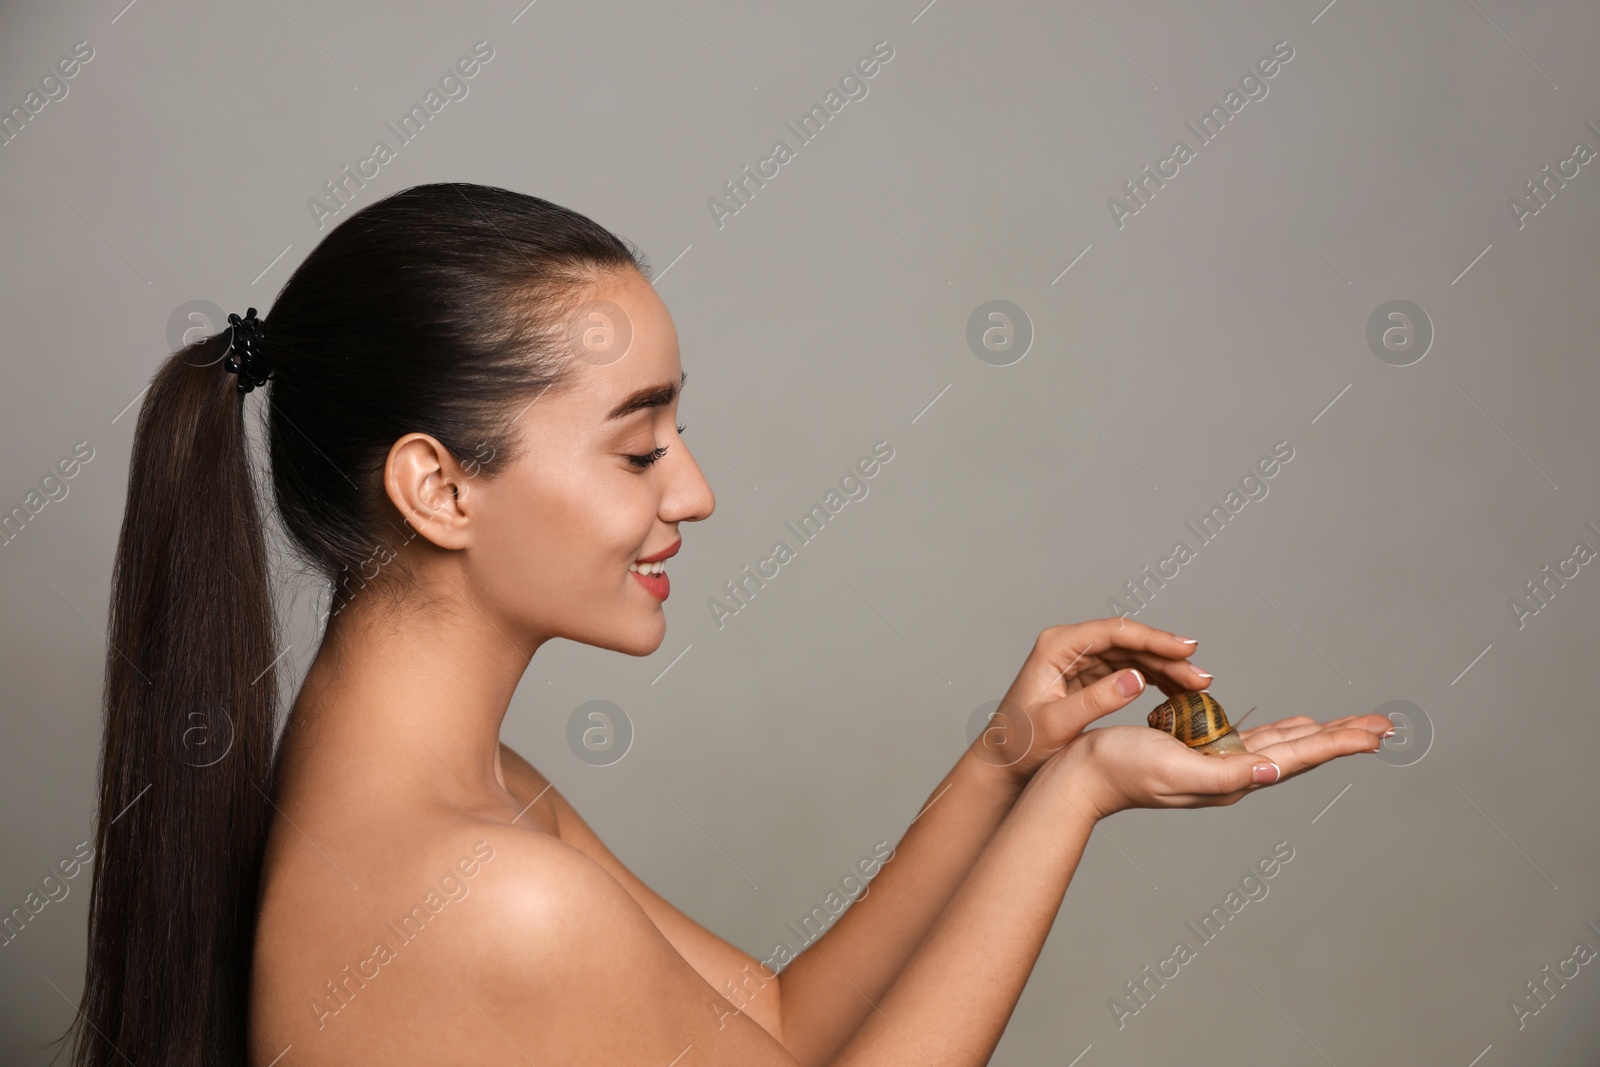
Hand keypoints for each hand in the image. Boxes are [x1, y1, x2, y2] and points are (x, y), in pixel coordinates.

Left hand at [968, 617, 1210, 787]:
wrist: (1003, 761)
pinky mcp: (1087, 676)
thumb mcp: (1057, 724)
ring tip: (1199, 687)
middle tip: (1203, 676)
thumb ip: (1096, 701)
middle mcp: (1068, 646)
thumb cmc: (1021, 743)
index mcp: (1056, 646)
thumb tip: (1137, 678)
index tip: (1187, 649)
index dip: (1154, 638)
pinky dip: (1153, 679)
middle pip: (1128, 642)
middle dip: (1168, 657)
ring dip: (1166, 669)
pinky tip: (1177, 692)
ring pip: (1132, 655)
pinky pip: (1127, 670)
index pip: (1114, 632)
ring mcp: (1079, 660)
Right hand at [1046, 712, 1393, 821]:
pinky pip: (1253, 737)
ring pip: (1282, 742)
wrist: (1082, 775)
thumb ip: (1226, 775)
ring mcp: (1218, 762)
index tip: (1376, 734)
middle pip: (1300, 750)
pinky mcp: (1201, 750)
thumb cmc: (1122, 770)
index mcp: (1233, 778)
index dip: (1338, 743)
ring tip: (1351, 726)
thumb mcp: (1175, 770)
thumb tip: (1275, 771)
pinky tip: (1293, 725)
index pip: (1298, 757)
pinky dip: (1281, 729)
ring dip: (1319, 734)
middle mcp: (1233, 772)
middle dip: (1341, 737)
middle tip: (1384, 726)